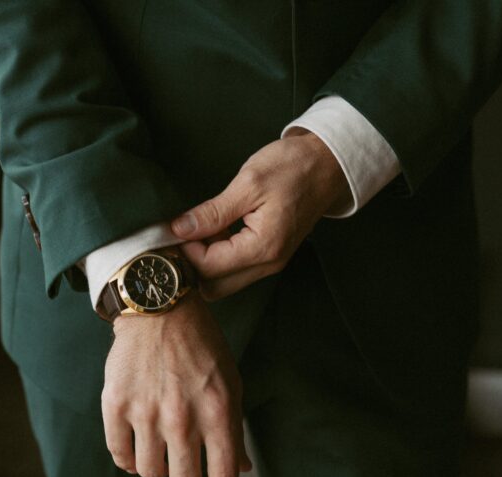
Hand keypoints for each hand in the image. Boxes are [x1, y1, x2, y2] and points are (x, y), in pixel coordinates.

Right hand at [102, 291, 250, 476]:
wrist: (158, 308)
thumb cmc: (202, 347)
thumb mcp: (230, 383)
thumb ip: (233, 430)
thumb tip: (240, 470)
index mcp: (218, 412)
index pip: (222, 475)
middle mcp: (183, 418)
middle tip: (184, 473)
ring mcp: (147, 413)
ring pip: (150, 472)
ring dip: (157, 469)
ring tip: (160, 451)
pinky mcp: (116, 405)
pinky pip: (120, 455)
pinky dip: (128, 459)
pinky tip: (135, 449)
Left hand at [171, 131, 348, 299]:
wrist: (327, 165)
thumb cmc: (292, 167)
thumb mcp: (248, 183)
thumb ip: (212, 212)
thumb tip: (179, 229)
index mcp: (263, 247)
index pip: (208, 267)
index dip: (185, 250)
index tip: (175, 228)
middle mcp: (268, 264)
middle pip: (213, 287)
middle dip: (193, 266)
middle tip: (185, 233)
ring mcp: (271, 263)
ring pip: (223, 282)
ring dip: (206, 263)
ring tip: (202, 228)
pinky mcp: (270, 257)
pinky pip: (236, 271)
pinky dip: (219, 258)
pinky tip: (216, 231)